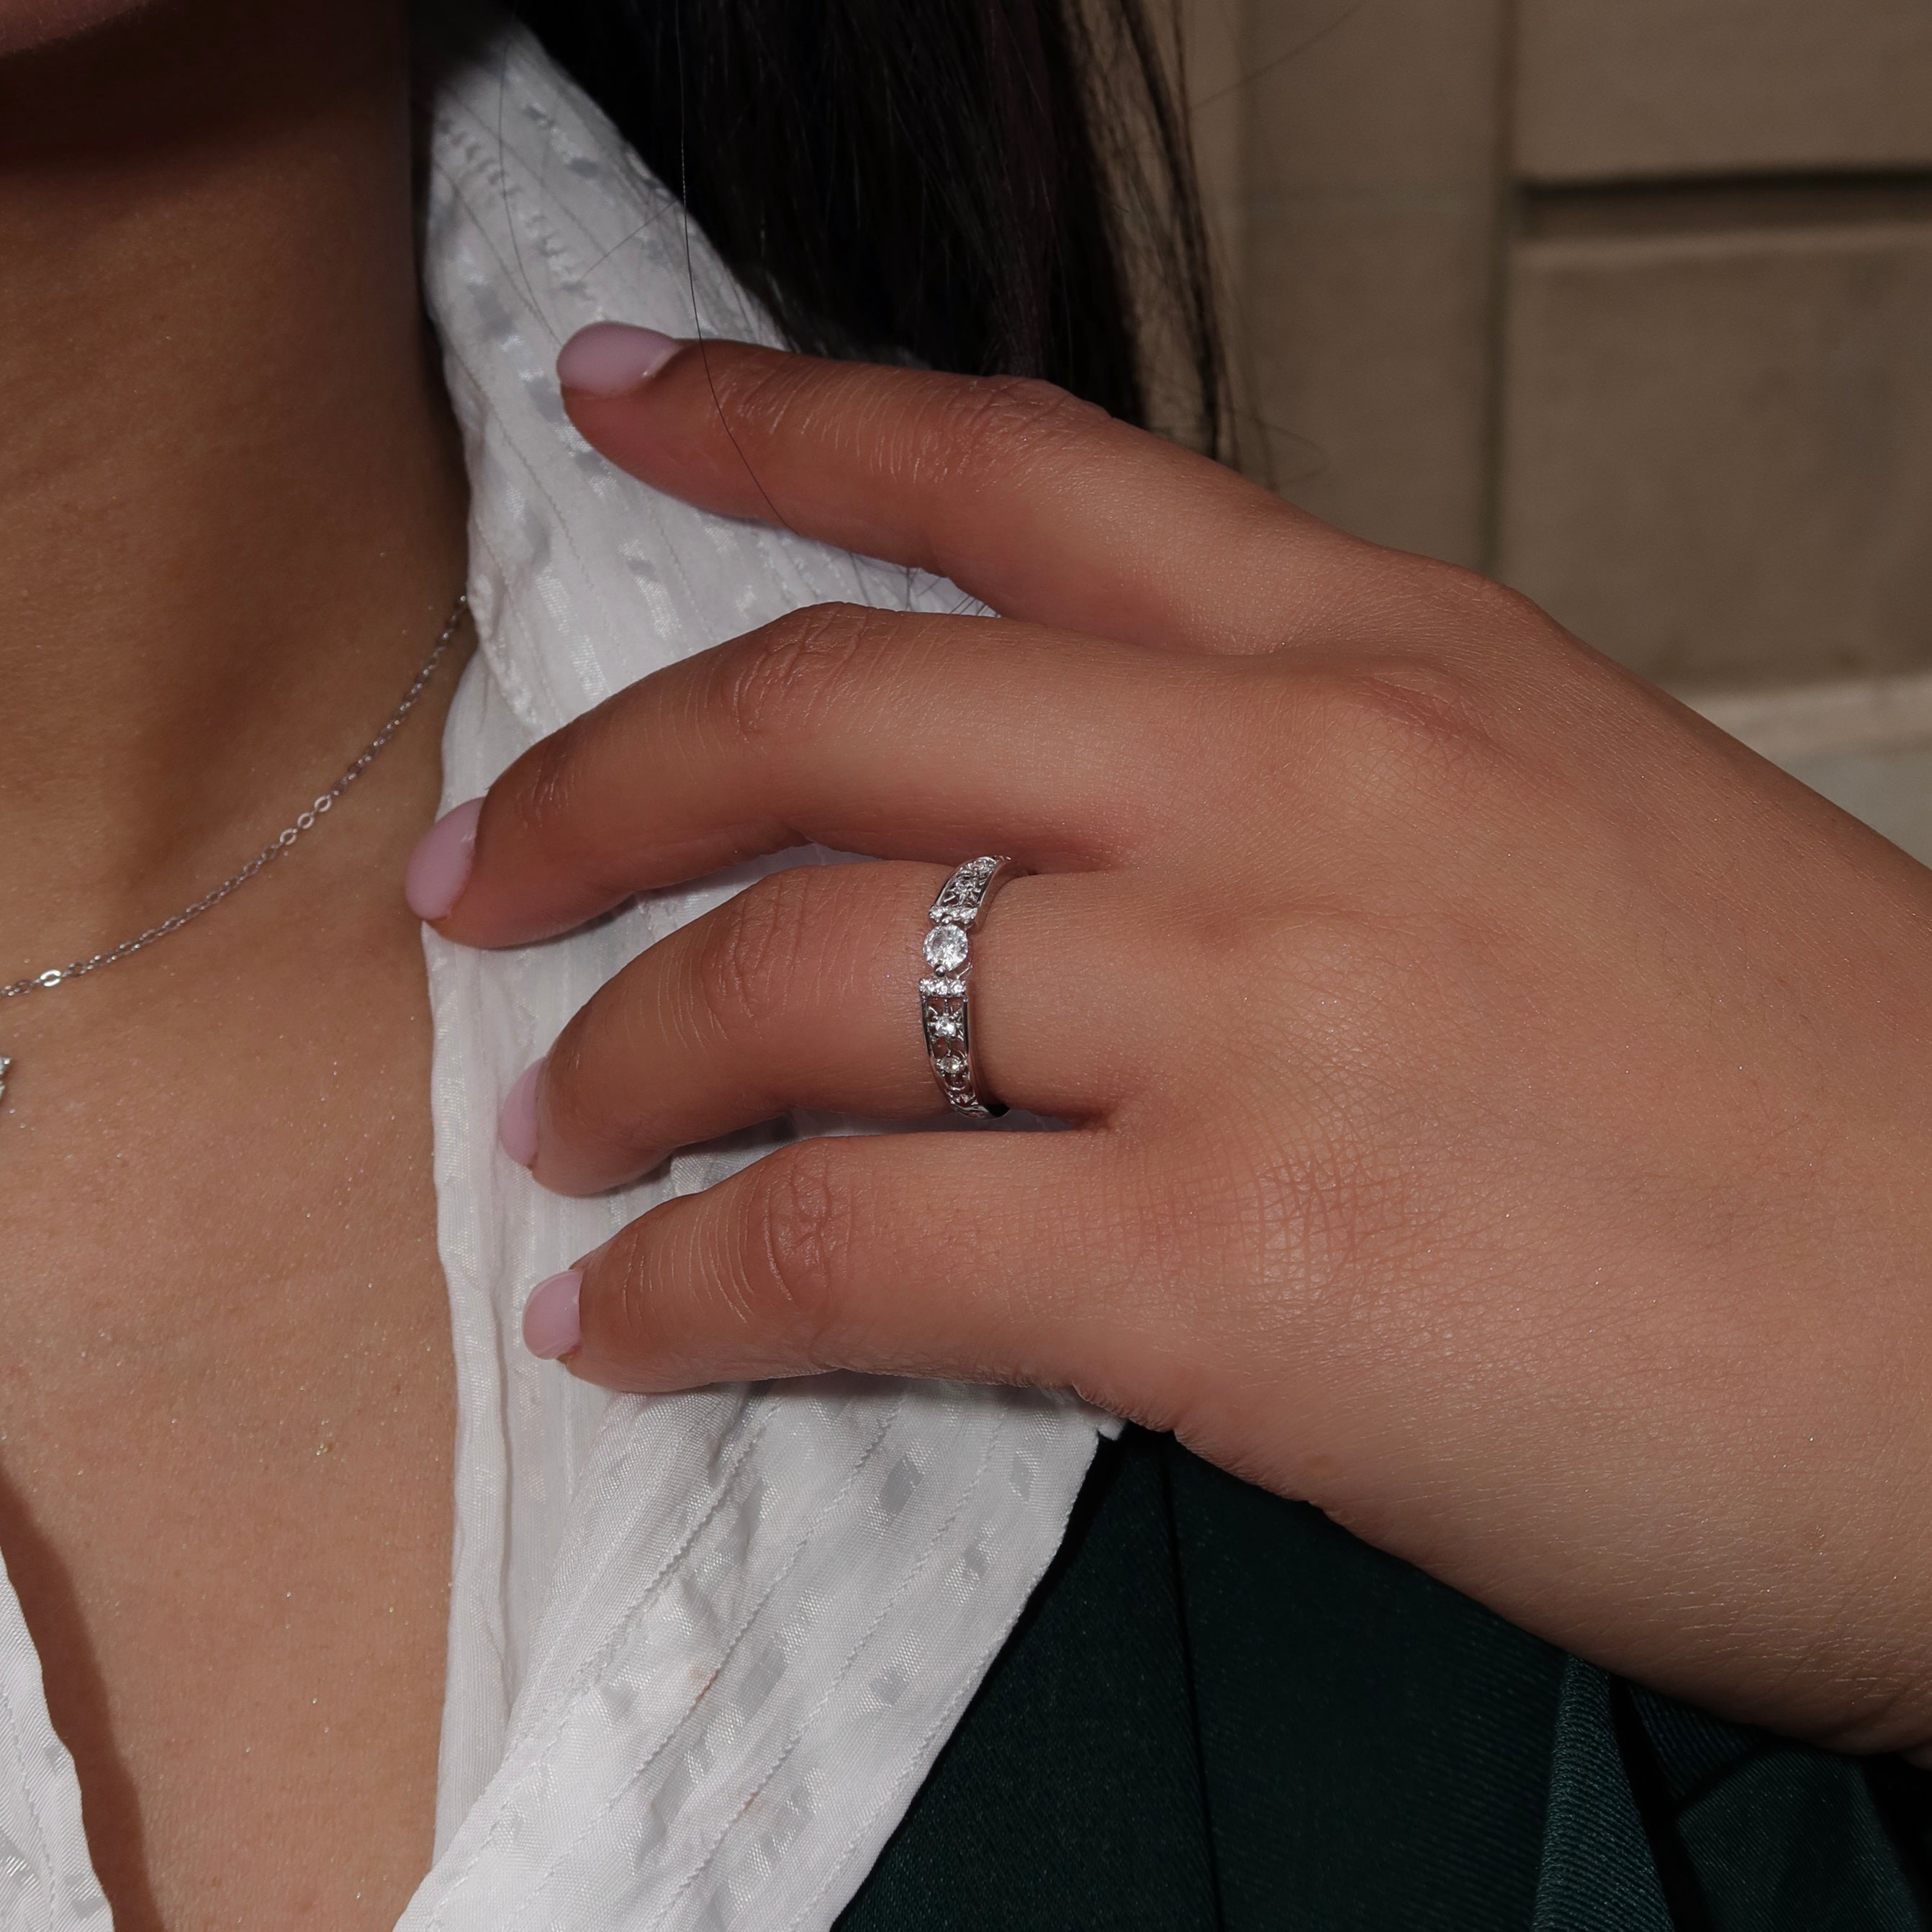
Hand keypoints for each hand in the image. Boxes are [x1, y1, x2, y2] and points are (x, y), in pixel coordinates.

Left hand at [415, 331, 1931, 1755]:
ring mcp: (1257, 1018)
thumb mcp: (1571, 850)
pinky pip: (849, 1241)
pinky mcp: (1232, 1268)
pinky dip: (699, 1284)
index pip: (1014, 473)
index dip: (776, 418)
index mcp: (1393, 665)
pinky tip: (637, 1313)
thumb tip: (1100, 878)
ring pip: (798, 981)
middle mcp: (1299, 791)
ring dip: (624, 1057)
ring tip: (560, 1122)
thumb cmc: (1832, 1131)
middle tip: (486, 857)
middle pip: (831, 718)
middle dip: (599, 782)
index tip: (624, 409)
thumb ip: (1318, 816)